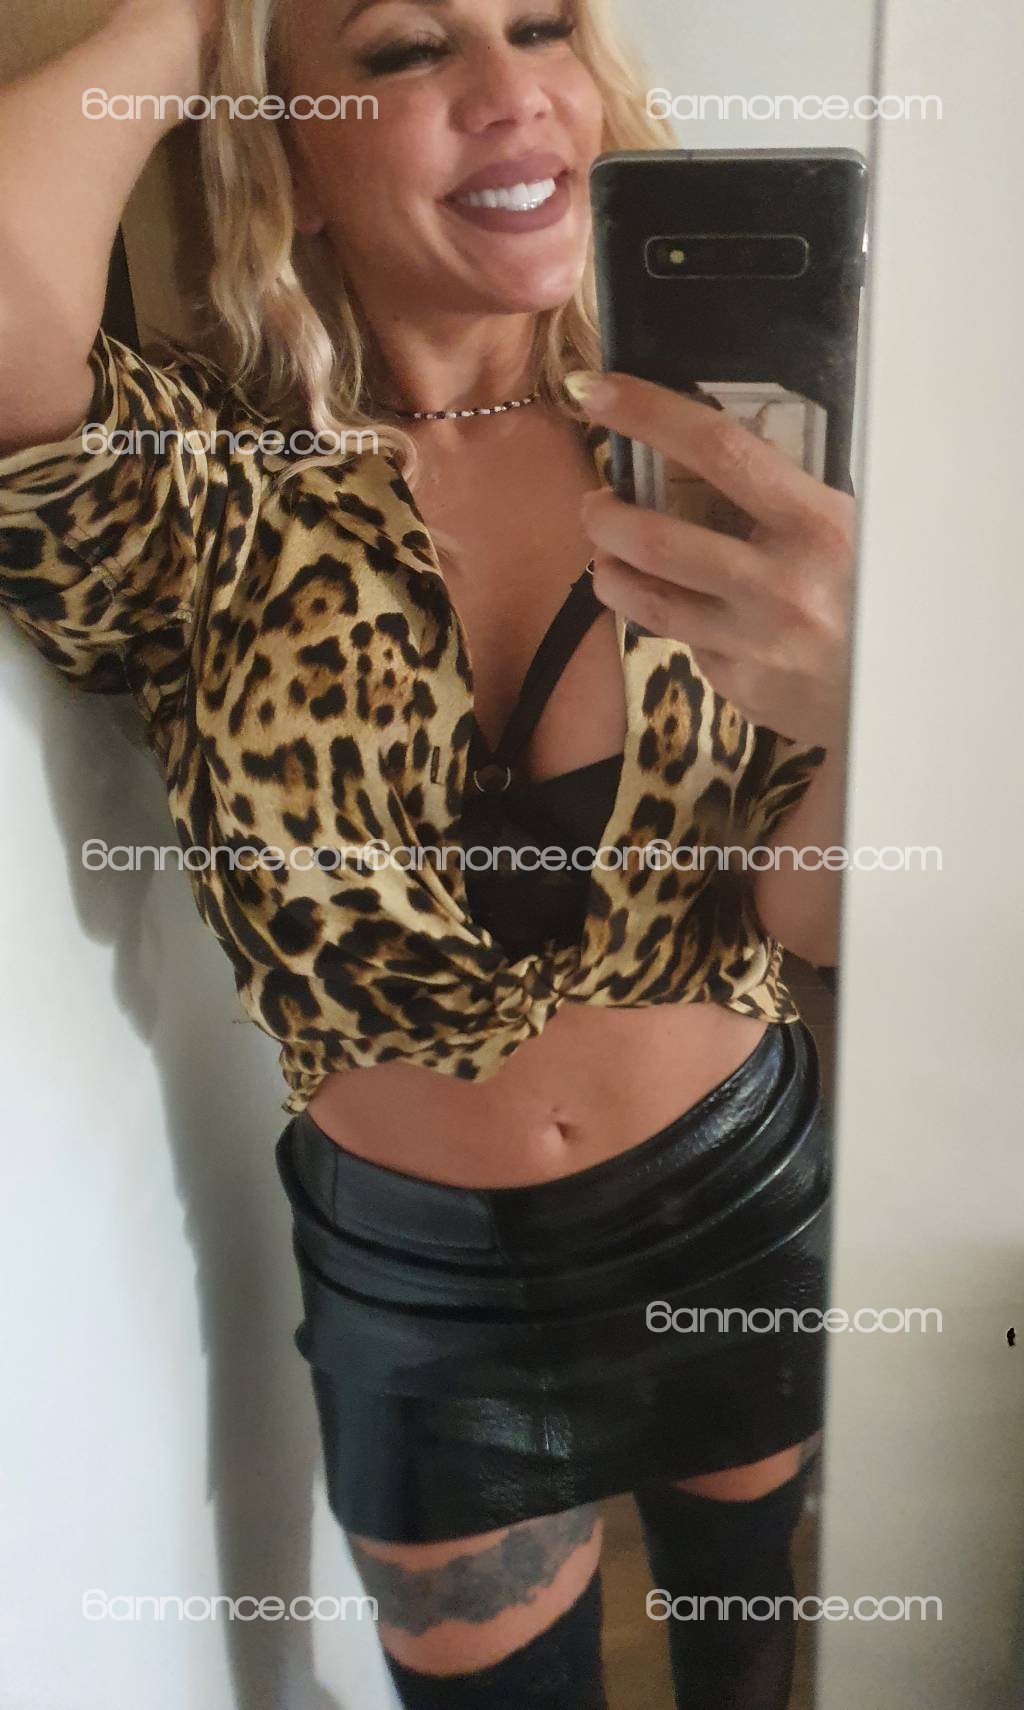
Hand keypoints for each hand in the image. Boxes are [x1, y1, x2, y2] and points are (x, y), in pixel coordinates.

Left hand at [567, 371, 854, 750]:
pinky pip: (687, 643)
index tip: (598, 392)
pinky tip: (682, 609)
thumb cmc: (876, 590)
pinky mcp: (741, 685)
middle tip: (596, 504)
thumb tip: (707, 449)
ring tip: (607, 555)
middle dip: (605, 517)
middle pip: (656, 539)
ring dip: (612, 571)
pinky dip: (674, 620)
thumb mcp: (850, 525)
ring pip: (649, 603)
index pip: (718, 450)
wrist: (907, 689)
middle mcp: (780, 584)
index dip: (649, 414)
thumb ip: (784, 493)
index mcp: (816, 524)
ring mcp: (755, 642)